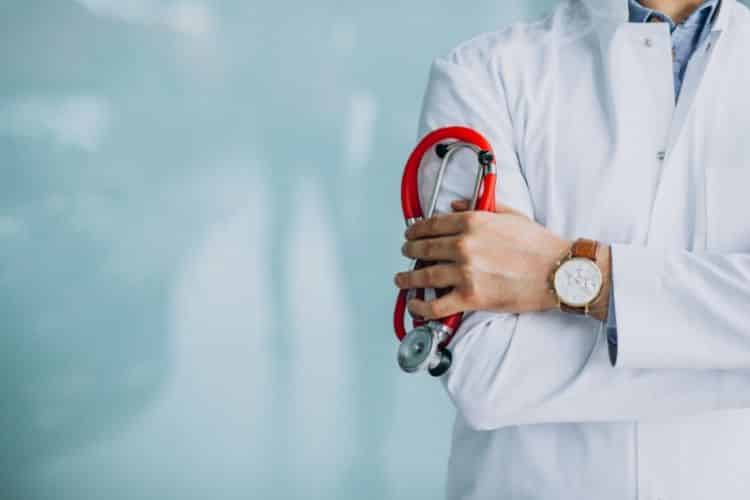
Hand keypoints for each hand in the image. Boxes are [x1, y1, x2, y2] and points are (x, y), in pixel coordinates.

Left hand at [394, 199, 583, 319]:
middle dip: (410, 251)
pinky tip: (414, 305)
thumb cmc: (538, 245)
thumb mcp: (509, 215)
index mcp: (472, 222)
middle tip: (406, 253)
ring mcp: (465, 272)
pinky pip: (436, 305)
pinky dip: (421, 307)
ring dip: (408, 278)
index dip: (416, 230)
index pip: (432, 225)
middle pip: (424, 248)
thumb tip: (456, 205)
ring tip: (402, 279)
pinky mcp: (470, 297)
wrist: (557, 272)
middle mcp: (464, 246)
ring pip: (424, 276)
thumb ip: (480, 207)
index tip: (410, 233)